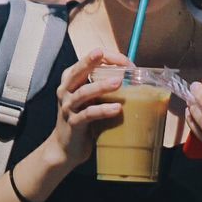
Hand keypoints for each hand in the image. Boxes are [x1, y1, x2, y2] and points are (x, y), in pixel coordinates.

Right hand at [48, 47, 129, 171]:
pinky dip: (103, 110)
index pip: (84, 63)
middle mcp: (66, 92)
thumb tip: (135, 77)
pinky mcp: (74, 124)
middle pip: (77, 73)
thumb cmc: (83, 118)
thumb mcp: (90, 99)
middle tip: (102, 53)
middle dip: (89, 62)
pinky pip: (88, 115)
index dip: (103, 58)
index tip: (123, 59)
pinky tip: (117, 108)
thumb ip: (103, 86)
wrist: (66, 148)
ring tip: (118, 82)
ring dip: (100, 86)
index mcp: (70, 81)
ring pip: (83, 93)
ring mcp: (68, 108)